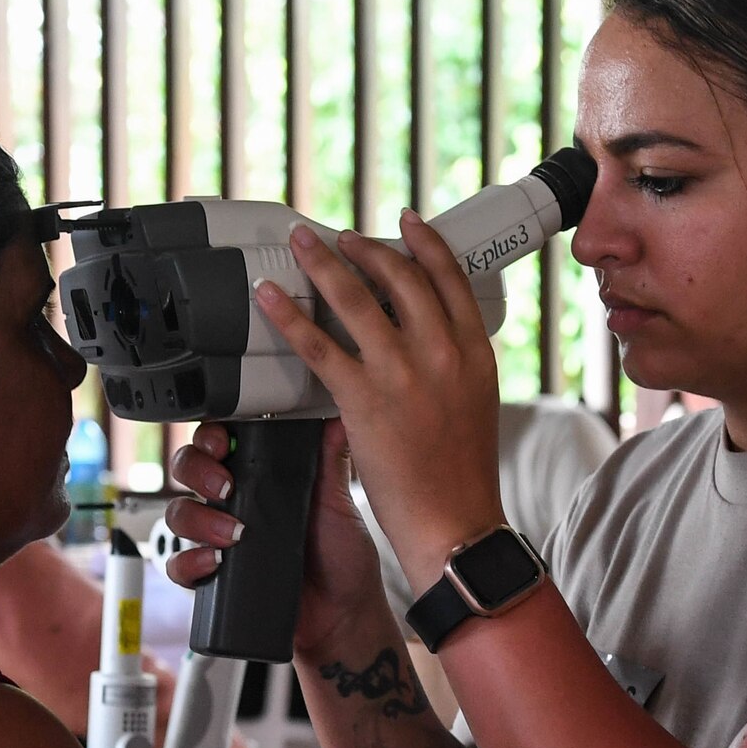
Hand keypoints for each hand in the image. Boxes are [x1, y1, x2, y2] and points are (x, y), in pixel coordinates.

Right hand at [164, 420, 386, 651]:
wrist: (342, 616)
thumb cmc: (342, 558)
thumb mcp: (338, 503)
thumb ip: (330, 461)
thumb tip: (336, 419)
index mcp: (259, 477)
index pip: (219, 443)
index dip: (211, 437)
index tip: (224, 444)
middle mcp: (232, 503)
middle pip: (186, 470)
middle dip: (197, 471)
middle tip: (225, 488)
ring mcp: (218, 539)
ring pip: (178, 513)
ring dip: (197, 519)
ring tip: (233, 534)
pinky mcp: (211, 577)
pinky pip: (178, 564)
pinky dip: (188, 562)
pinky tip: (214, 564)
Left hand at [254, 213, 506, 595]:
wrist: (456, 524)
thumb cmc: (464, 477)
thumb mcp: (476, 406)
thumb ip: (453, 369)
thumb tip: (422, 344)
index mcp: (475, 353)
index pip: (451, 279)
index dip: (426, 244)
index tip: (407, 222)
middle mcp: (442, 353)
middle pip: (402, 278)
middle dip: (367, 249)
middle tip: (343, 236)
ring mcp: (403, 373)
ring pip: (356, 299)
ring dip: (324, 264)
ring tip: (303, 244)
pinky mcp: (364, 399)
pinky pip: (318, 344)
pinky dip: (289, 315)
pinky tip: (270, 296)